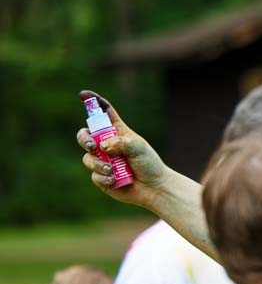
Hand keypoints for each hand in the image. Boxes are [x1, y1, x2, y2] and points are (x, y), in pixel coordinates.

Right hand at [76, 90, 171, 208]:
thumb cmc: (149, 164)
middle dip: (84, 139)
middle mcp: (107, 145)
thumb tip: (102, 147)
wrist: (154, 188)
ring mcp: (102, 161)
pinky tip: (115, 180)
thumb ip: (120, 142)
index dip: (93, 102)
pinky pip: (93, 175)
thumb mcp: (138, 148)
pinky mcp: (101, 177)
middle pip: (85, 135)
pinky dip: (103, 177)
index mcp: (117, 132)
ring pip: (88, 158)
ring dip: (98, 163)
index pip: (103, 114)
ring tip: (112, 170)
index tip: (84, 95)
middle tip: (93, 146)